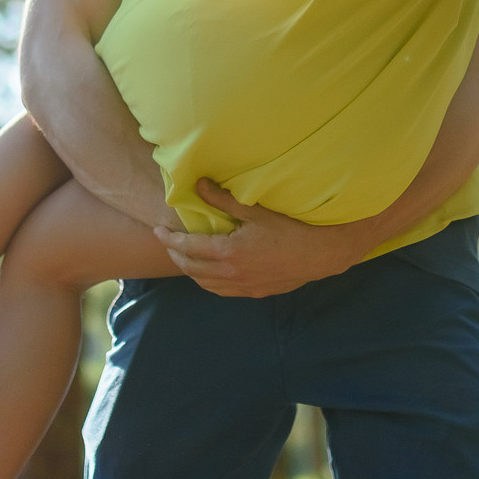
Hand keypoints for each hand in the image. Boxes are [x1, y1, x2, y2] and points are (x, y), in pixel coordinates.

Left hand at [154, 180, 379, 297]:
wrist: (319, 255)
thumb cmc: (290, 229)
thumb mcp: (255, 211)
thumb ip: (223, 199)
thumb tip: (199, 185)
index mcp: (228, 253)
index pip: (187, 248)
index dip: (169, 240)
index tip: (158, 231)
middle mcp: (230, 274)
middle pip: (190, 269)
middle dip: (175, 255)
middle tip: (168, 242)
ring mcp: (241, 287)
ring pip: (204, 284)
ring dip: (190, 270)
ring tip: (184, 256)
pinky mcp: (253, 293)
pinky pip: (220, 291)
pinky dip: (207, 282)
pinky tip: (209, 273)